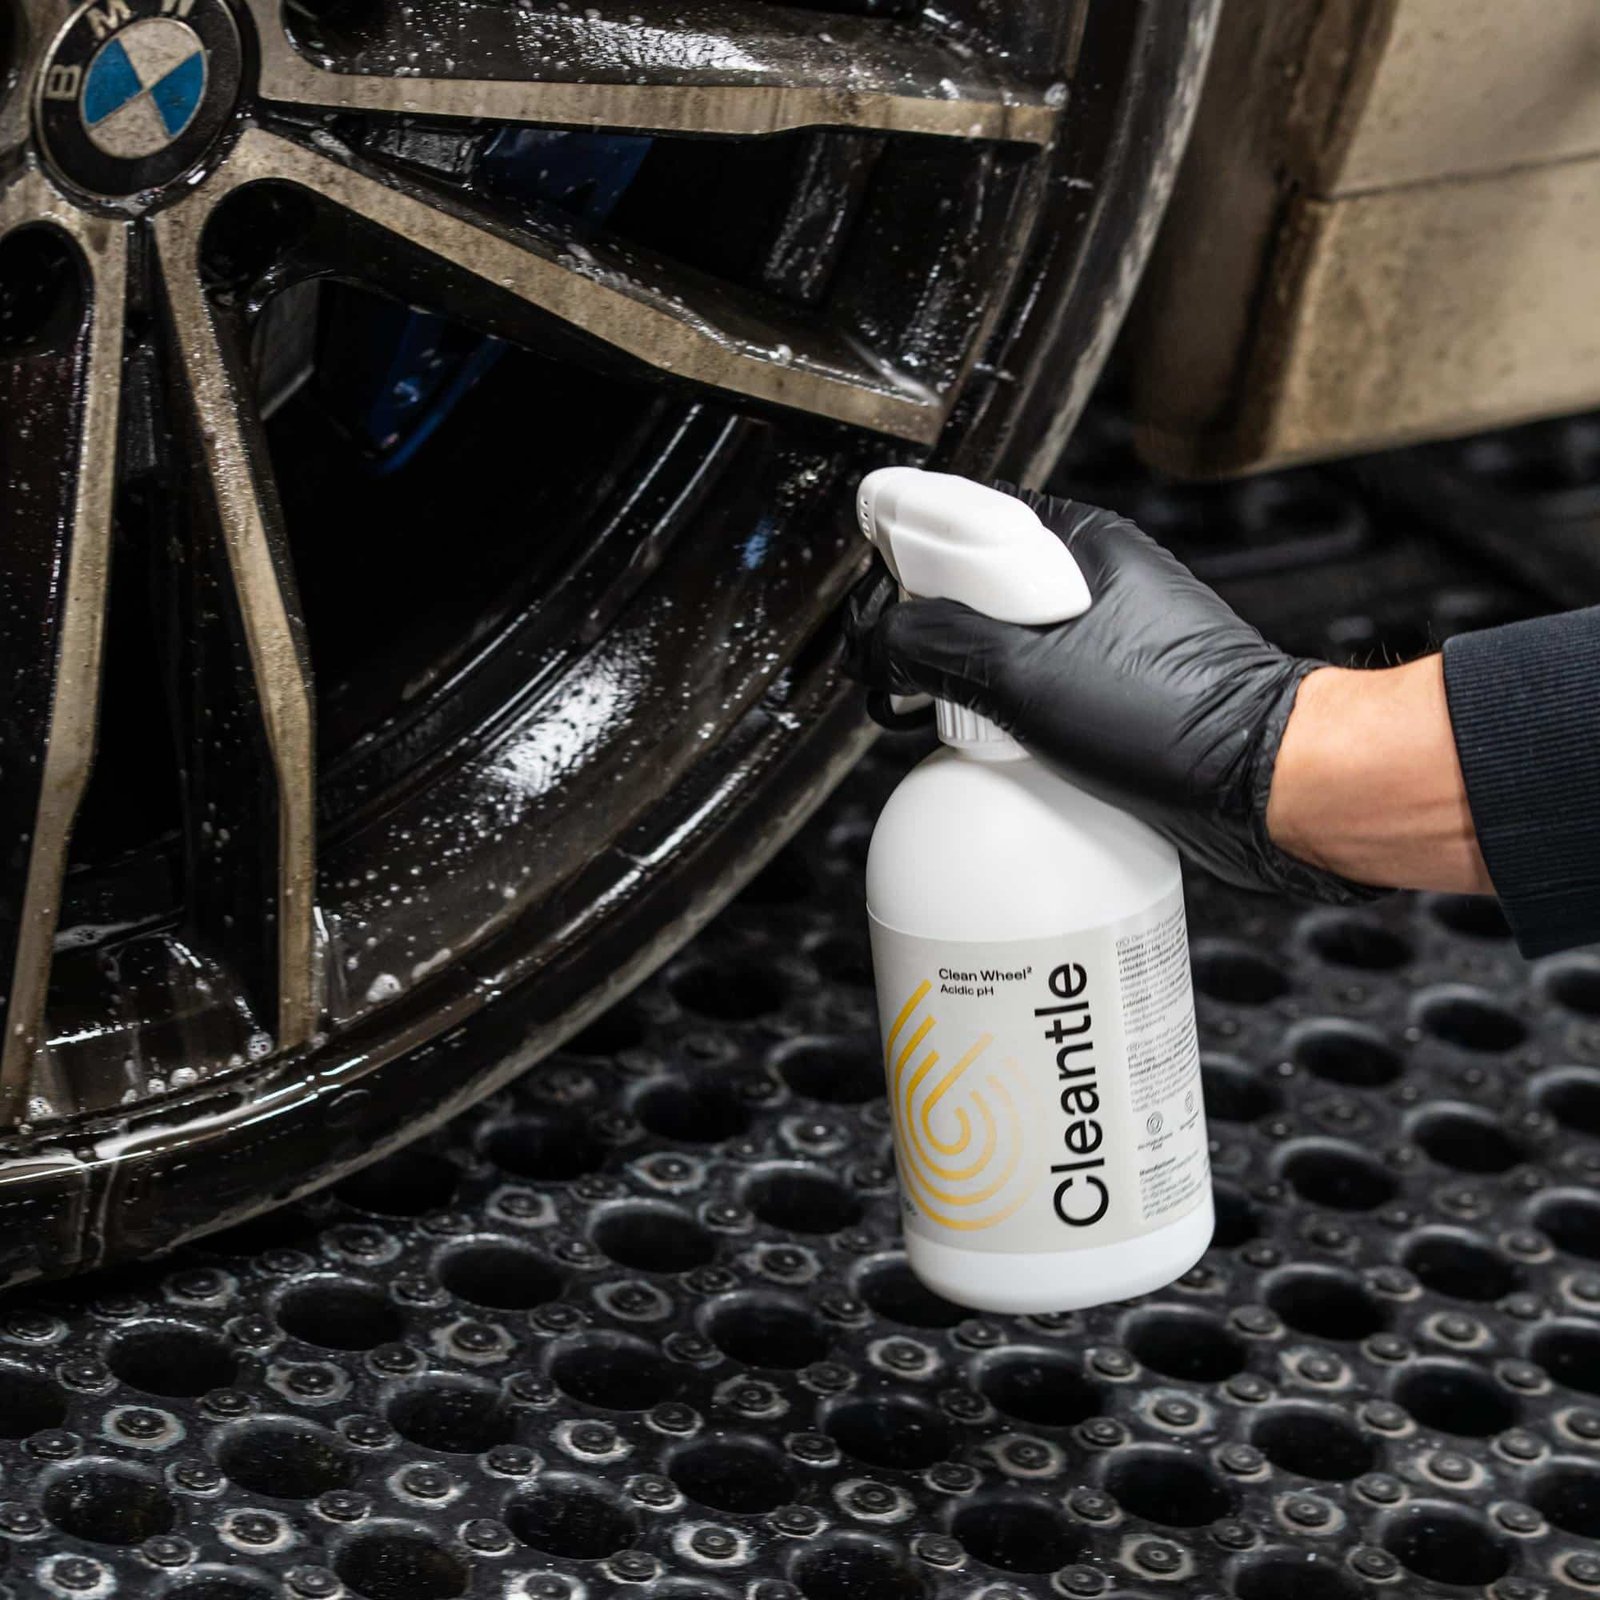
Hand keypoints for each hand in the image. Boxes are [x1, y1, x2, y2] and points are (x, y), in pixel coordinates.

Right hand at [846, 483, 1379, 901]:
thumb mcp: (1030, 677)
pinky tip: (1007, 752)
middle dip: (938, 638)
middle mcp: (1097, 583)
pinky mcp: (1117, 695)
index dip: (912, 563)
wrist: (1274, 789)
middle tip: (924, 680)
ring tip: (967, 723)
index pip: (966, 522)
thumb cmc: (1184, 721)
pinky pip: (1036, 694)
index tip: (884, 609)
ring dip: (972, 688)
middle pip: (977, 592)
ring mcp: (1109, 640)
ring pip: (1005, 650)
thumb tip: (881, 641)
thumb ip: (941, 647)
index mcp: (1081, 544)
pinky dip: (1009, 721)